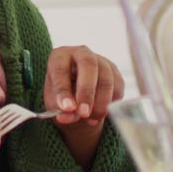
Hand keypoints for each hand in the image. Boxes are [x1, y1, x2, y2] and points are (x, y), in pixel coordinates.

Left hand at [42, 46, 124, 167]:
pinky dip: (111, 103)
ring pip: (106, 78)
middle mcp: (81, 52)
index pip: (60, 68)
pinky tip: (100, 113)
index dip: (63, 89)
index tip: (67, 108)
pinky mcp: (114, 71)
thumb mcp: (55, 104)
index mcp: (60, 56)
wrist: (77, 97)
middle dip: (86, 92)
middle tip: (84, 113)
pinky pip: (118, 86)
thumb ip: (59, 109)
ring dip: (100, 102)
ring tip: (91, 119)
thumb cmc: (62, 96)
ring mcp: (100, 60)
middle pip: (88, 65)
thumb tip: (65, 116)